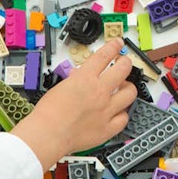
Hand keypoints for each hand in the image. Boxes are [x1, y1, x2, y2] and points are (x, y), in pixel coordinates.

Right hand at [11, 39, 136, 169]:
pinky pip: (124, 118)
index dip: (114, 46)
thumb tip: (81, 76)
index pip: (105, 55)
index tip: (118, 44)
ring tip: (125, 88)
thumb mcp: (60, 87)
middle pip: (124, 69)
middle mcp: (99, 92)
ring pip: (130, 93)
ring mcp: (106, 109)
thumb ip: (75, 80)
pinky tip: (119, 112)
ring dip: (128, 88)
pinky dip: (122, 114)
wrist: (47, 135)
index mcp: (85, 79)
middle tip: (124, 63)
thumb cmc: (48, 114)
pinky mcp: (108, 127)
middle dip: (126, 63)